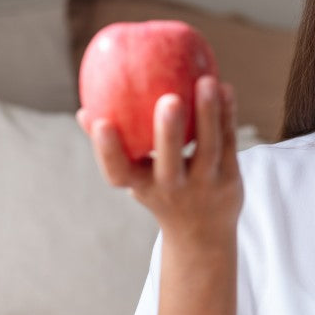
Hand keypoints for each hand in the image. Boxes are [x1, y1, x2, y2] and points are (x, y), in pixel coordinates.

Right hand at [76, 76, 242, 243]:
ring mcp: (205, 186)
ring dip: (209, 114)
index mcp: (143, 188)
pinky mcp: (230, 179)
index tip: (101, 121)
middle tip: (169, 99)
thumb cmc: (160, 194)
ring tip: (206, 80)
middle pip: (171, 163)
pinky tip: (225, 87)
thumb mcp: (136, 177)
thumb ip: (114, 147)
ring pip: (209, 148)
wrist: (202, 234)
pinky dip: (227, 114)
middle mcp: (173, 190)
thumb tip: (84, 111)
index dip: (107, 151)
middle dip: (169, 133)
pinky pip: (228, 141)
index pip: (120, 173)